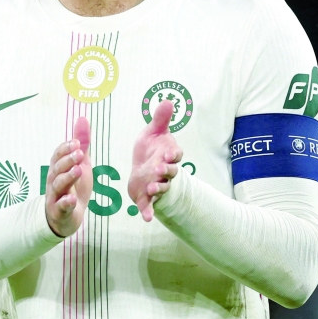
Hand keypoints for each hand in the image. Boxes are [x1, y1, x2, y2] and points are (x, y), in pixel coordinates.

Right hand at [45, 116, 92, 236]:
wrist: (67, 218)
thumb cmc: (73, 187)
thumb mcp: (81, 163)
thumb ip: (82, 143)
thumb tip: (82, 118)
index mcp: (58, 168)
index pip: (57, 155)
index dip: (65, 148)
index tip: (77, 142)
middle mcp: (53, 180)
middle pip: (57, 168)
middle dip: (68, 160)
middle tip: (80, 154)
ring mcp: (55, 196)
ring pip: (58, 185)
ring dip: (68, 177)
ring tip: (78, 170)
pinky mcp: (59, 211)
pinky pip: (61, 207)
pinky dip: (66, 202)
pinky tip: (73, 199)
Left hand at [129, 99, 183, 221]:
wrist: (142, 168)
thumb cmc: (151, 149)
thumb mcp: (153, 132)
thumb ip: (160, 119)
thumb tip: (168, 100)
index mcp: (168, 155)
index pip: (175, 154)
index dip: (173, 154)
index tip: (170, 153)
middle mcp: (164, 171)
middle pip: (170, 172)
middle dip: (166, 171)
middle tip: (161, 169)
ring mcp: (156, 185)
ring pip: (161, 187)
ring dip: (158, 188)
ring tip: (153, 187)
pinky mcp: (146, 197)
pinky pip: (149, 205)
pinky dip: (148, 212)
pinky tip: (146, 218)